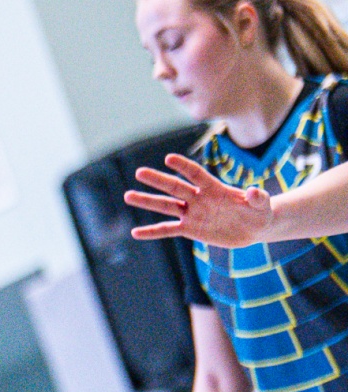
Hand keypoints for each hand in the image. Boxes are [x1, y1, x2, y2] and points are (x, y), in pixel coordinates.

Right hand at [126, 154, 272, 245]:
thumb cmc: (259, 211)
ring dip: (147, 201)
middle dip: (158, 181)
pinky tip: (135, 232)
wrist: (255, 227)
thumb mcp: (263, 205)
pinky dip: (152, 231)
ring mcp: (193, 213)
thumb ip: (258, 197)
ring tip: (128, 196)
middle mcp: (199, 199)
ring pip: (166, 206)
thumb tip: (254, 191)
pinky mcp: (190, 229)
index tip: (168, 158)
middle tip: (139, 173)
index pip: (196, 175)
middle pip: (175, 188)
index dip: (184, 167)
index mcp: (215, 189)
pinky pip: (168, 230)